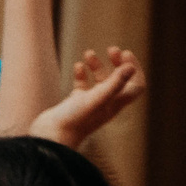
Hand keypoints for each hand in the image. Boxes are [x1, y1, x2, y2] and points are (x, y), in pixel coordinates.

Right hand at [30, 47, 145, 145]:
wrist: (49, 137)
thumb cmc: (74, 120)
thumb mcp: (96, 99)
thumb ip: (114, 83)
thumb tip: (130, 66)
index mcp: (115, 103)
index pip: (136, 85)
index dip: (135, 69)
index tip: (125, 55)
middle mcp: (105, 103)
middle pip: (119, 80)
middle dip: (117, 62)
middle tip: (111, 49)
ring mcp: (89, 103)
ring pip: (99, 80)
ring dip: (97, 65)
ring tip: (88, 53)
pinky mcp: (74, 104)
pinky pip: (82, 86)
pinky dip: (81, 74)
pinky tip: (77, 66)